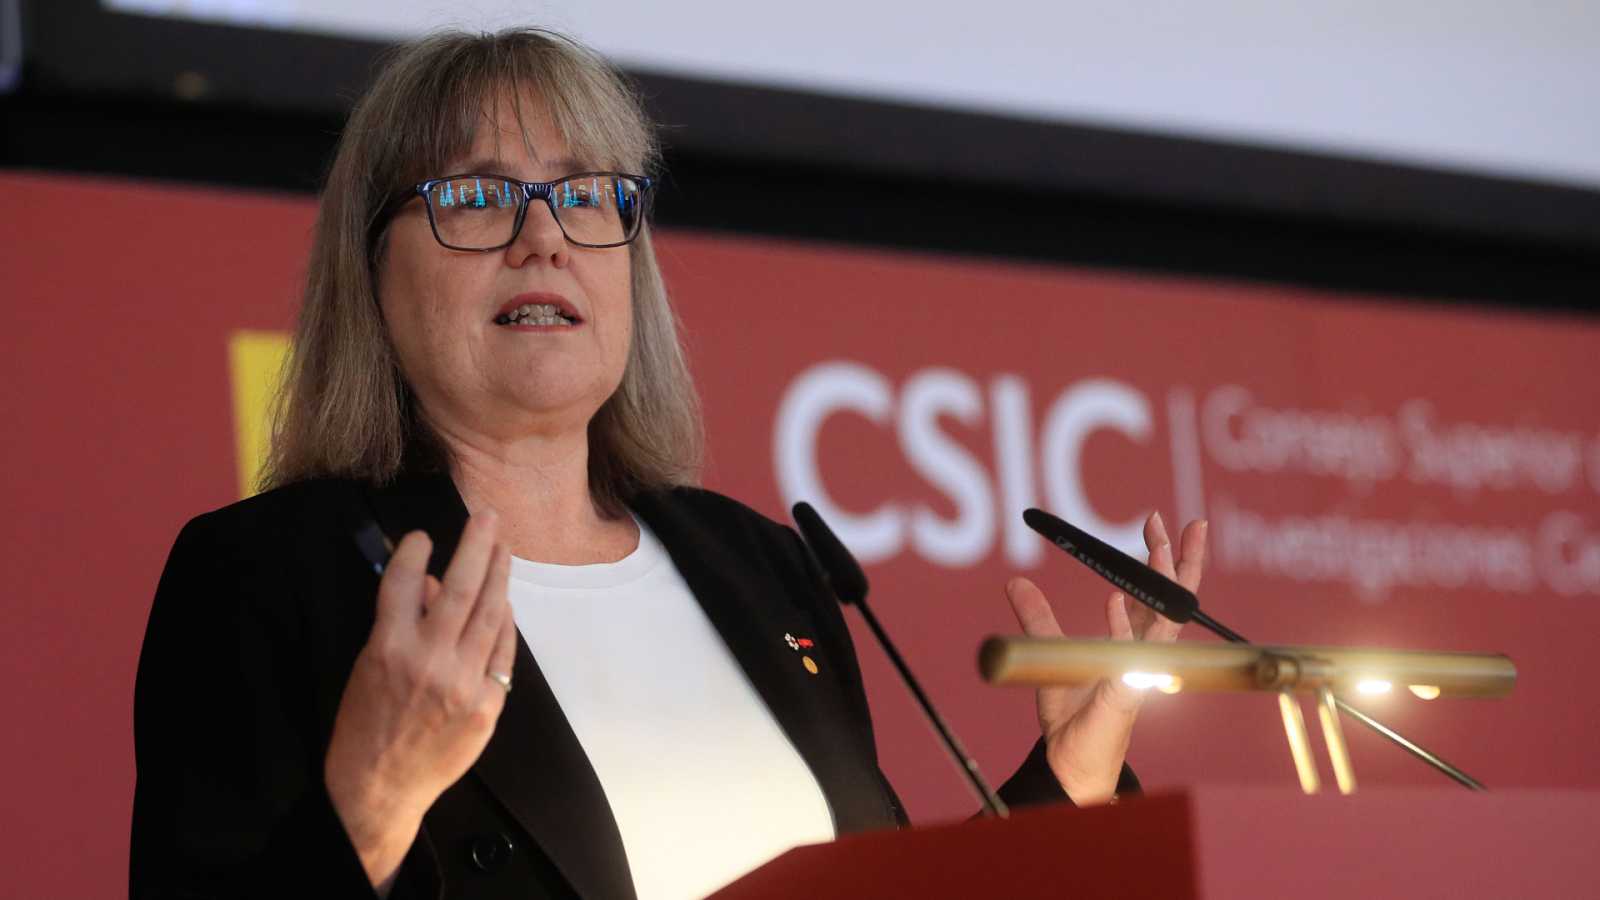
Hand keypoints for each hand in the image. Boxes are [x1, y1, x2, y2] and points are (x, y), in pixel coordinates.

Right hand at [324, 511, 516, 890]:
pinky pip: (502, 652)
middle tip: (488, 517)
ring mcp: (462, 682)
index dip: (413, 552)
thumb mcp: (369, 666)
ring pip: (489, 615)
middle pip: (459, 588)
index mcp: (387, 647)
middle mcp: (428, 660)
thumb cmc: (366, 722)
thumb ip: (400, 623)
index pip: (401, 582)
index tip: (424, 534)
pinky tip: (504, 603)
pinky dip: (504, 624)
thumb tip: (428, 584)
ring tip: (504, 549)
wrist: (380, 787)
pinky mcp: (487, 704)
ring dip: (499, 576)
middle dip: (476, 546)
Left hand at [1005, 511, 1206, 804]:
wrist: (1069, 760)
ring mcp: (1140, 673)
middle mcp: (1143, 654)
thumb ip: (1038, 616)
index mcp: (1132, 642)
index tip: (1155, 523)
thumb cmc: (1071, 715)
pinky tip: (1113, 601)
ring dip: (1165, 583)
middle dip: (1180, 559)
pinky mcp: (1124, 693)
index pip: (1154, 592)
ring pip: (1163, 621)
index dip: (1157, 558)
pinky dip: (1124, 628)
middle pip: (1171, 600)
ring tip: (1165, 547)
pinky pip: (1129, 656)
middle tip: (1185, 523)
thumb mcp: (1050, 651)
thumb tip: (1015, 581)